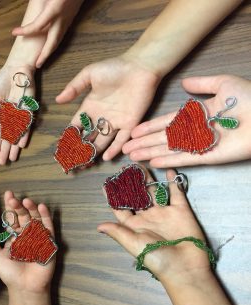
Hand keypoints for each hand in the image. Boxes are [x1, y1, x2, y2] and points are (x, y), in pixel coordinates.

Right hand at [0, 65, 35, 164]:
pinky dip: (24, 133)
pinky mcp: (28, 109)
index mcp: (1, 114)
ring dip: (14, 146)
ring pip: (16, 134)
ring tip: (11, 158)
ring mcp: (20, 114)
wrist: (16, 69)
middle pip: (7, 137)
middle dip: (4, 149)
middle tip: (3, 162)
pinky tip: (21, 144)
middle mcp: (11, 117)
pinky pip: (26, 124)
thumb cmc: (3, 80)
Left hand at [0, 191, 55, 294]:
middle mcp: (26, 235)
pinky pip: (48, 227)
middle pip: (22, 216)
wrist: (25, 288)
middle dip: (18, 206)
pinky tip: (42, 208)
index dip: (9, 207)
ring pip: (34, 219)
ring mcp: (38, 237)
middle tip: (12, 197)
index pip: (11, 218)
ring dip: (31, 209)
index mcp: (13, 236)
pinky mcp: (49, 242)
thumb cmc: (9, 274)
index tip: (7, 195)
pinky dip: (45, 217)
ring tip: (26, 200)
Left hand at [12, 0, 83, 67]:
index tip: (15, 32)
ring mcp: (69, 18)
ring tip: (42, 60)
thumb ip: (38, 1)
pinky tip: (50, 46)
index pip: (38, 25)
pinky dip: (55, 43)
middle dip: (45, 55)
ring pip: (59, 39)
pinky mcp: (72, 17)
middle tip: (37, 65)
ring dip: (50, 51)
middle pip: (53, 41)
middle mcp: (63, 17)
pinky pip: (62, 34)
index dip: (26, 30)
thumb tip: (31, 7)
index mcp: (56, 9)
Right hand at [56, 54, 160, 160]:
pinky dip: (114, 149)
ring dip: (94, 152)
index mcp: (90, 107)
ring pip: (102, 141)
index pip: (76, 126)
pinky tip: (105, 157)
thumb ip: (74, 87)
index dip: (68, 137)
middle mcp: (101, 117)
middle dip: (79, 149)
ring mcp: (116, 122)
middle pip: (88, 137)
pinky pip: (121, 139)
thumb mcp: (89, 74)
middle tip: (71, 161)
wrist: (140, 66)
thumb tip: (58, 100)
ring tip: (85, 163)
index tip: (60, 147)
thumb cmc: (115, 67)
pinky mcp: (130, 123)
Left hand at [97, 167, 210, 283]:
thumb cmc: (156, 258)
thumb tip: (98, 226)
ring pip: (153, 191)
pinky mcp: (181, 211)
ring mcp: (164, 213)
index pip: (120, 207)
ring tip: (141, 164)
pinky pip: (176, 193)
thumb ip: (117, 232)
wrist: (185, 267)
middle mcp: (148, 217)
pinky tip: (167, 170)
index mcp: (134, 225)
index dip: (112, 196)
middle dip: (130, 183)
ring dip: (147, 179)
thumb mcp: (133, 243)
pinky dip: (172, 181)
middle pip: (137, 196)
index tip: (106, 183)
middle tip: (125, 167)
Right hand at [123, 75, 250, 166]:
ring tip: (132, 156)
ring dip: (151, 153)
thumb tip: (184, 82)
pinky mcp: (210, 157)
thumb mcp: (224, 84)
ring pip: (170, 149)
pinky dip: (170, 161)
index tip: (133, 131)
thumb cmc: (250, 97)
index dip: (150, 126)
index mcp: (198, 114)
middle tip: (125, 148)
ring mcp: (202, 145)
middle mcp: (196, 131)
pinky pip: (186, 159)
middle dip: (144, 143)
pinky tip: (154, 163)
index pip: (168, 121)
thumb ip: (202, 83)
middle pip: (164, 138)